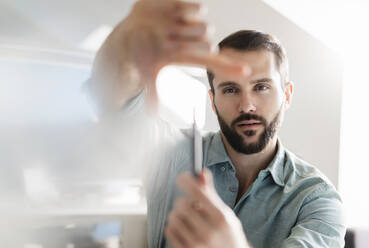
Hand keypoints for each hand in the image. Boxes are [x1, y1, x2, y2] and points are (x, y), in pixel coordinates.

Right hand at [90, 0, 249, 112]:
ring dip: (184, 29)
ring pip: (204, 26)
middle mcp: (194, 38)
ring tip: (165, 29)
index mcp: (188, 54)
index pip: (214, 61)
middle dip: (189, 42)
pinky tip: (167, 15)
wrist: (133, 27)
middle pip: (209, 42)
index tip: (247, 72)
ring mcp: (192, 21)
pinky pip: (196, 8)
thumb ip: (152, 91)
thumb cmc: (144, 51)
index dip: (230, 67)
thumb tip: (151, 114)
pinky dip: (182, 11)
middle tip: (168, 41)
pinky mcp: (186, 4)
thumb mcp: (147, 70)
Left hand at [165, 169, 249, 247]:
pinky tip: (183, 229)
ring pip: (173, 217)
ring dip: (177, 215)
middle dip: (183, 202)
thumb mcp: (226, 215)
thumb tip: (201, 173)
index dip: (187, 181)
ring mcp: (197, 244)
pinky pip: (169, 231)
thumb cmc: (229, 237)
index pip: (198, 192)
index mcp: (221, 218)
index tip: (182, 177)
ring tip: (187, 220)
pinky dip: (173, 227)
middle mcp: (209, 231)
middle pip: (182, 204)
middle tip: (190, 205)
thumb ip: (211, 194)